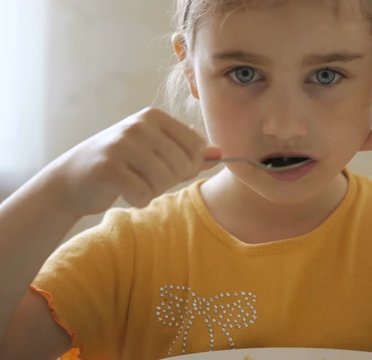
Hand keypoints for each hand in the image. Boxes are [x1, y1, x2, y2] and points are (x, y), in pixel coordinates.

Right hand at [47, 107, 220, 214]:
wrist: (73, 178)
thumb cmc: (123, 166)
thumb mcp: (157, 153)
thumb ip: (191, 155)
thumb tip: (221, 153)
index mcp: (155, 117)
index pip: (196, 147)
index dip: (188, 166)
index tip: (167, 168)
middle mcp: (138, 125)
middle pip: (181, 165)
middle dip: (169, 181)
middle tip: (146, 178)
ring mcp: (121, 144)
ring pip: (164, 180)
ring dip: (153, 191)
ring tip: (134, 183)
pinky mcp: (108, 167)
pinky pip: (143, 194)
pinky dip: (138, 200)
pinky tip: (124, 192)